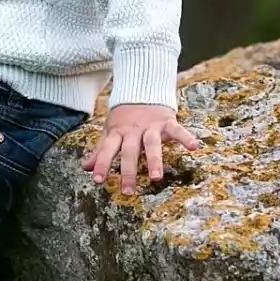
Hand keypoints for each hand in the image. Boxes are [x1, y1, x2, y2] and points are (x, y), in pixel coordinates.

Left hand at [83, 103, 199, 195]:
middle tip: (128, 191)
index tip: (97, 182)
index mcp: (117, 133)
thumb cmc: (125, 117)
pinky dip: (186, 137)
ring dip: (154, 160)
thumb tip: (85, 168)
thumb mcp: (110, 131)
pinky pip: (177, 130)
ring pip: (152, 144)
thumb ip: (100, 150)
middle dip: (128, 171)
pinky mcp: (167, 122)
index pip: (107, 150)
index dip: (101, 164)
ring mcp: (151, 126)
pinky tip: (194, 147)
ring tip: (156, 178)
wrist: (142, 89)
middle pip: (129, 151)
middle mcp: (133, 131)